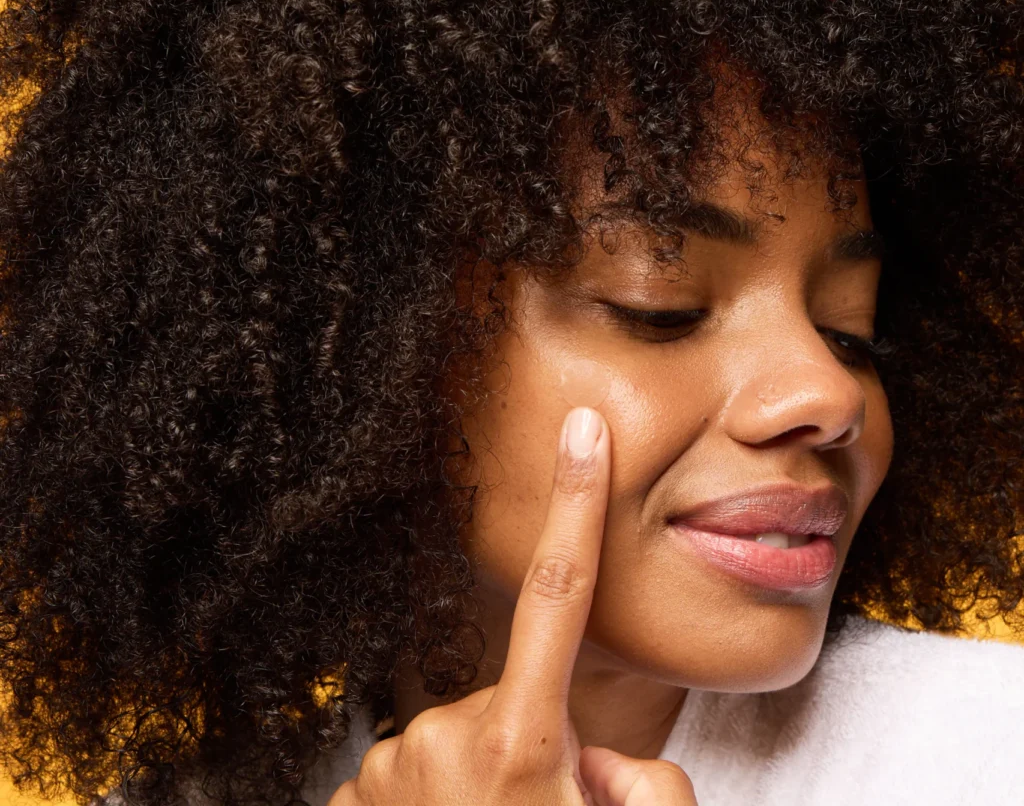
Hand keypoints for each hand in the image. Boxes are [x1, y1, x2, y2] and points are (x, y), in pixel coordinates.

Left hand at [328, 406, 697, 805]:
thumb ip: (647, 784)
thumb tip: (594, 749)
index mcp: (520, 741)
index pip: (559, 593)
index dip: (576, 504)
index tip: (583, 430)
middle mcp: (445, 736)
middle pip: (508, 690)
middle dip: (530, 731)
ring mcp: (389, 764)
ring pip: (459, 732)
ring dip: (482, 770)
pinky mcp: (352, 792)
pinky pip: (411, 767)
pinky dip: (434, 797)